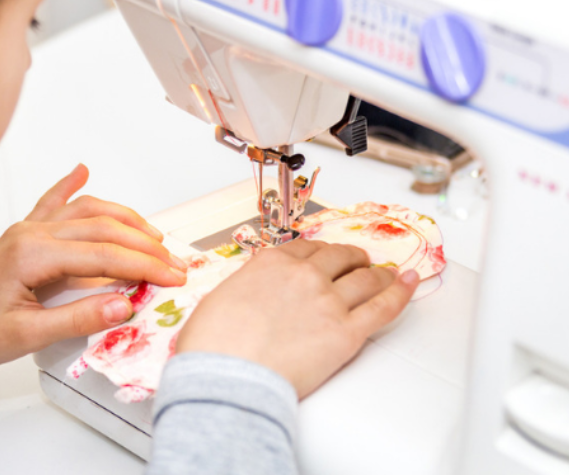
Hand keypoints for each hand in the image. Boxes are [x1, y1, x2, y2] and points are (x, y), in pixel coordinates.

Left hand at [0, 164, 186, 371]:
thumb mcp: (26, 336)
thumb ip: (77, 319)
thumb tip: (124, 304)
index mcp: (31, 255)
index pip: (104, 256)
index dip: (144, 266)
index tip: (173, 276)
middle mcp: (31, 233)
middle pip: (102, 229)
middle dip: (144, 244)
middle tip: (175, 262)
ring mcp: (27, 229)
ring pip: (85, 211)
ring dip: (123, 218)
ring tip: (153, 233)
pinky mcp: (23, 233)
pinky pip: (51, 203)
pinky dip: (70, 186)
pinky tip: (81, 170)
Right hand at [176, 239, 417, 398]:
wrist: (228, 377)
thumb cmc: (214, 346)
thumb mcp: (219, 300)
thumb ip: (243, 290)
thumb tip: (247, 298)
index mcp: (271, 263)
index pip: (305, 247)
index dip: (320, 252)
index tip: (326, 255)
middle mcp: (303, 275)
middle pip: (340, 257)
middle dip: (352, 258)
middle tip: (358, 262)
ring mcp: (328, 301)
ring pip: (366, 278)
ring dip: (378, 274)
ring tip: (386, 274)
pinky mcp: (347, 333)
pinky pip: (384, 307)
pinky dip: (401, 292)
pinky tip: (410, 282)